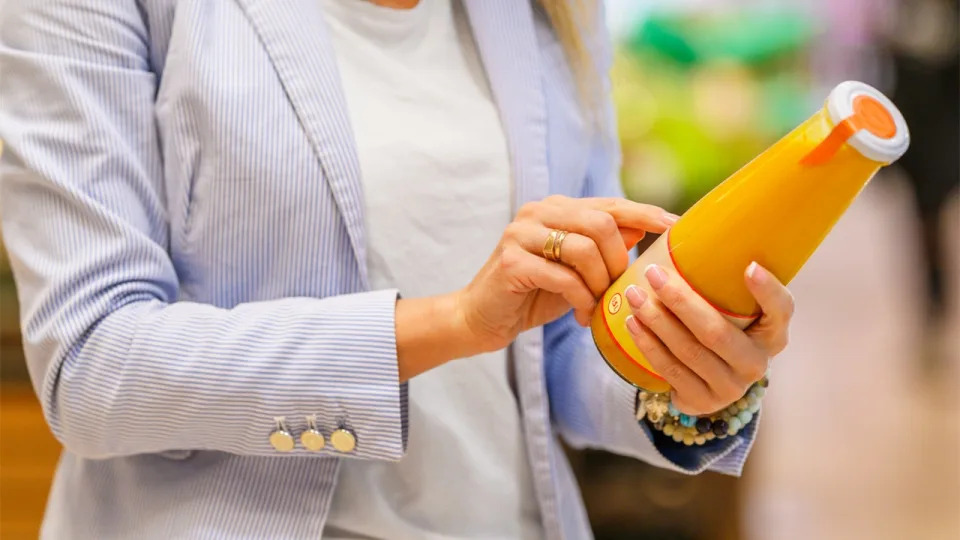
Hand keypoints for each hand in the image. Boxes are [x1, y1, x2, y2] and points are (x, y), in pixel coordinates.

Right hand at [457, 195, 677, 352]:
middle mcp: (537, 212)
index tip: (675, 226)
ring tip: (598, 306)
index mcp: (555, 208)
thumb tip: (642, 226)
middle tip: (618, 289)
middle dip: (618, 261)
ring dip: (600, 284)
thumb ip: (603, 246)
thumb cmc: (532, 294)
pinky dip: (581, 300)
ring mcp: (520, 234)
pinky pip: (564, 277)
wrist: (481, 318)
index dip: (645, 213)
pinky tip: (582, 316)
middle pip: (601, 222)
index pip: (609, 204)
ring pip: (584, 249)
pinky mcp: (512, 262)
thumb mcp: (576, 270)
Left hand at [624, 262, 793, 415]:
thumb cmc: (718, 330)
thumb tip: (686, 227)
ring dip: (656, 321)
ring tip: (634, 295)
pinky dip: (648, 344)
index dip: (768, 291)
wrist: (705, 384)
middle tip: (653, 273)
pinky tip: (632, 323)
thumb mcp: (731, 311)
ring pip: (689, 350)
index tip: (749, 267)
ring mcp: (730, 387)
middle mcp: (757, 363)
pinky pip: (670, 369)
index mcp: (772, 334)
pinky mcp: (702, 401)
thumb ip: (723, 283)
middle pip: (717, 331)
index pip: (781, 311)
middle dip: (680, 300)